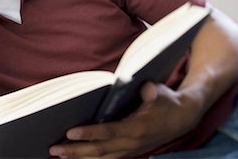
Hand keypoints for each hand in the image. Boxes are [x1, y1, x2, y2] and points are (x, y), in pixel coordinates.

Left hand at [49, 82, 202, 158]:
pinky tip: (75, 158)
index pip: (108, 132)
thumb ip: (149, 91)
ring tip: (59, 155)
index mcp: (137, 128)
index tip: (70, 132)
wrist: (183, 118)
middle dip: (75, 150)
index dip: (89, 133)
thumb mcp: (159, 92)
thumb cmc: (167, 101)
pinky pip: (106, 158)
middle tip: (54, 148)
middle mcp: (131, 143)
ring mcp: (130, 149)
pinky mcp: (128, 151)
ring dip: (79, 157)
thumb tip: (139, 86)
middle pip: (99, 150)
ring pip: (101, 157)